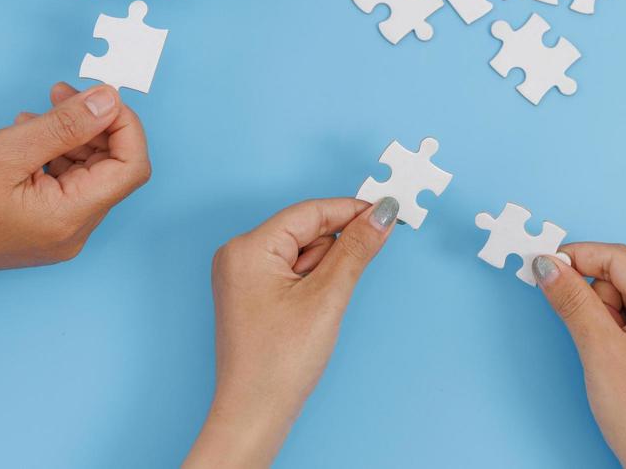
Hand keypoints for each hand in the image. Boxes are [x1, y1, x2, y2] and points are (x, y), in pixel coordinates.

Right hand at [0, 83, 151, 297]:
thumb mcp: (7, 151)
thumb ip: (66, 125)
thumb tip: (110, 100)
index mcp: (71, 217)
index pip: (131, 166)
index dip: (125, 125)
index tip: (99, 95)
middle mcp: (73, 232)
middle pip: (111, 169)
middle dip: (94, 125)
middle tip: (61, 92)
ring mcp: (59, 234)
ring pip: (89, 174)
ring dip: (72, 138)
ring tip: (35, 116)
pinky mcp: (43, 228)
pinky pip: (66, 186)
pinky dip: (56, 156)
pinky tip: (28, 139)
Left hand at [184, 196, 399, 467]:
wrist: (255, 414)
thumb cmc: (279, 363)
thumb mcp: (326, 298)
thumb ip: (356, 249)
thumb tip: (381, 214)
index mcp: (248, 248)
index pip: (309, 212)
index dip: (351, 211)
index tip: (387, 212)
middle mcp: (239, 255)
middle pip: (306, 231)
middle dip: (335, 251)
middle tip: (345, 282)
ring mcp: (243, 275)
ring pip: (302, 253)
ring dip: (324, 272)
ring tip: (318, 310)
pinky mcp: (252, 293)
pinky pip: (292, 271)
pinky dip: (313, 284)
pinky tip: (313, 311)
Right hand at [533, 244, 625, 468]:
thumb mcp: (599, 350)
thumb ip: (572, 300)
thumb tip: (548, 266)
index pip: (620, 258)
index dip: (578, 257)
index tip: (544, 264)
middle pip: (624, 276)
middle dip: (594, 298)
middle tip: (587, 334)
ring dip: (605, 315)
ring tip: (608, 355)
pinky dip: (617, 326)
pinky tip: (617, 356)